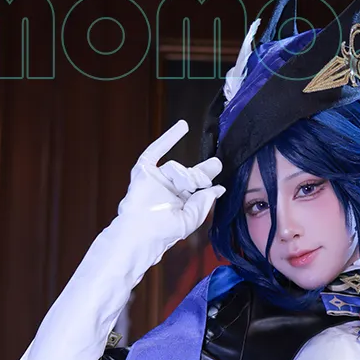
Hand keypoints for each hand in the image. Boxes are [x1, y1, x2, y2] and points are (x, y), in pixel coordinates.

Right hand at [116, 119, 225, 254]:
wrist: (141, 232)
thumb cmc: (163, 232)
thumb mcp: (191, 218)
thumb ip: (204, 202)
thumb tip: (218, 189)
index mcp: (180, 202)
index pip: (197, 187)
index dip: (208, 179)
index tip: (219, 170)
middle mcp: (169, 189)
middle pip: (190, 174)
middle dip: (202, 172)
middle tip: (215, 166)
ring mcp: (157, 179)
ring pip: (176, 167)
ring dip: (184, 175)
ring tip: (185, 185)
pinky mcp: (144, 171)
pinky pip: (156, 151)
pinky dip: (169, 138)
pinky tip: (183, 126)